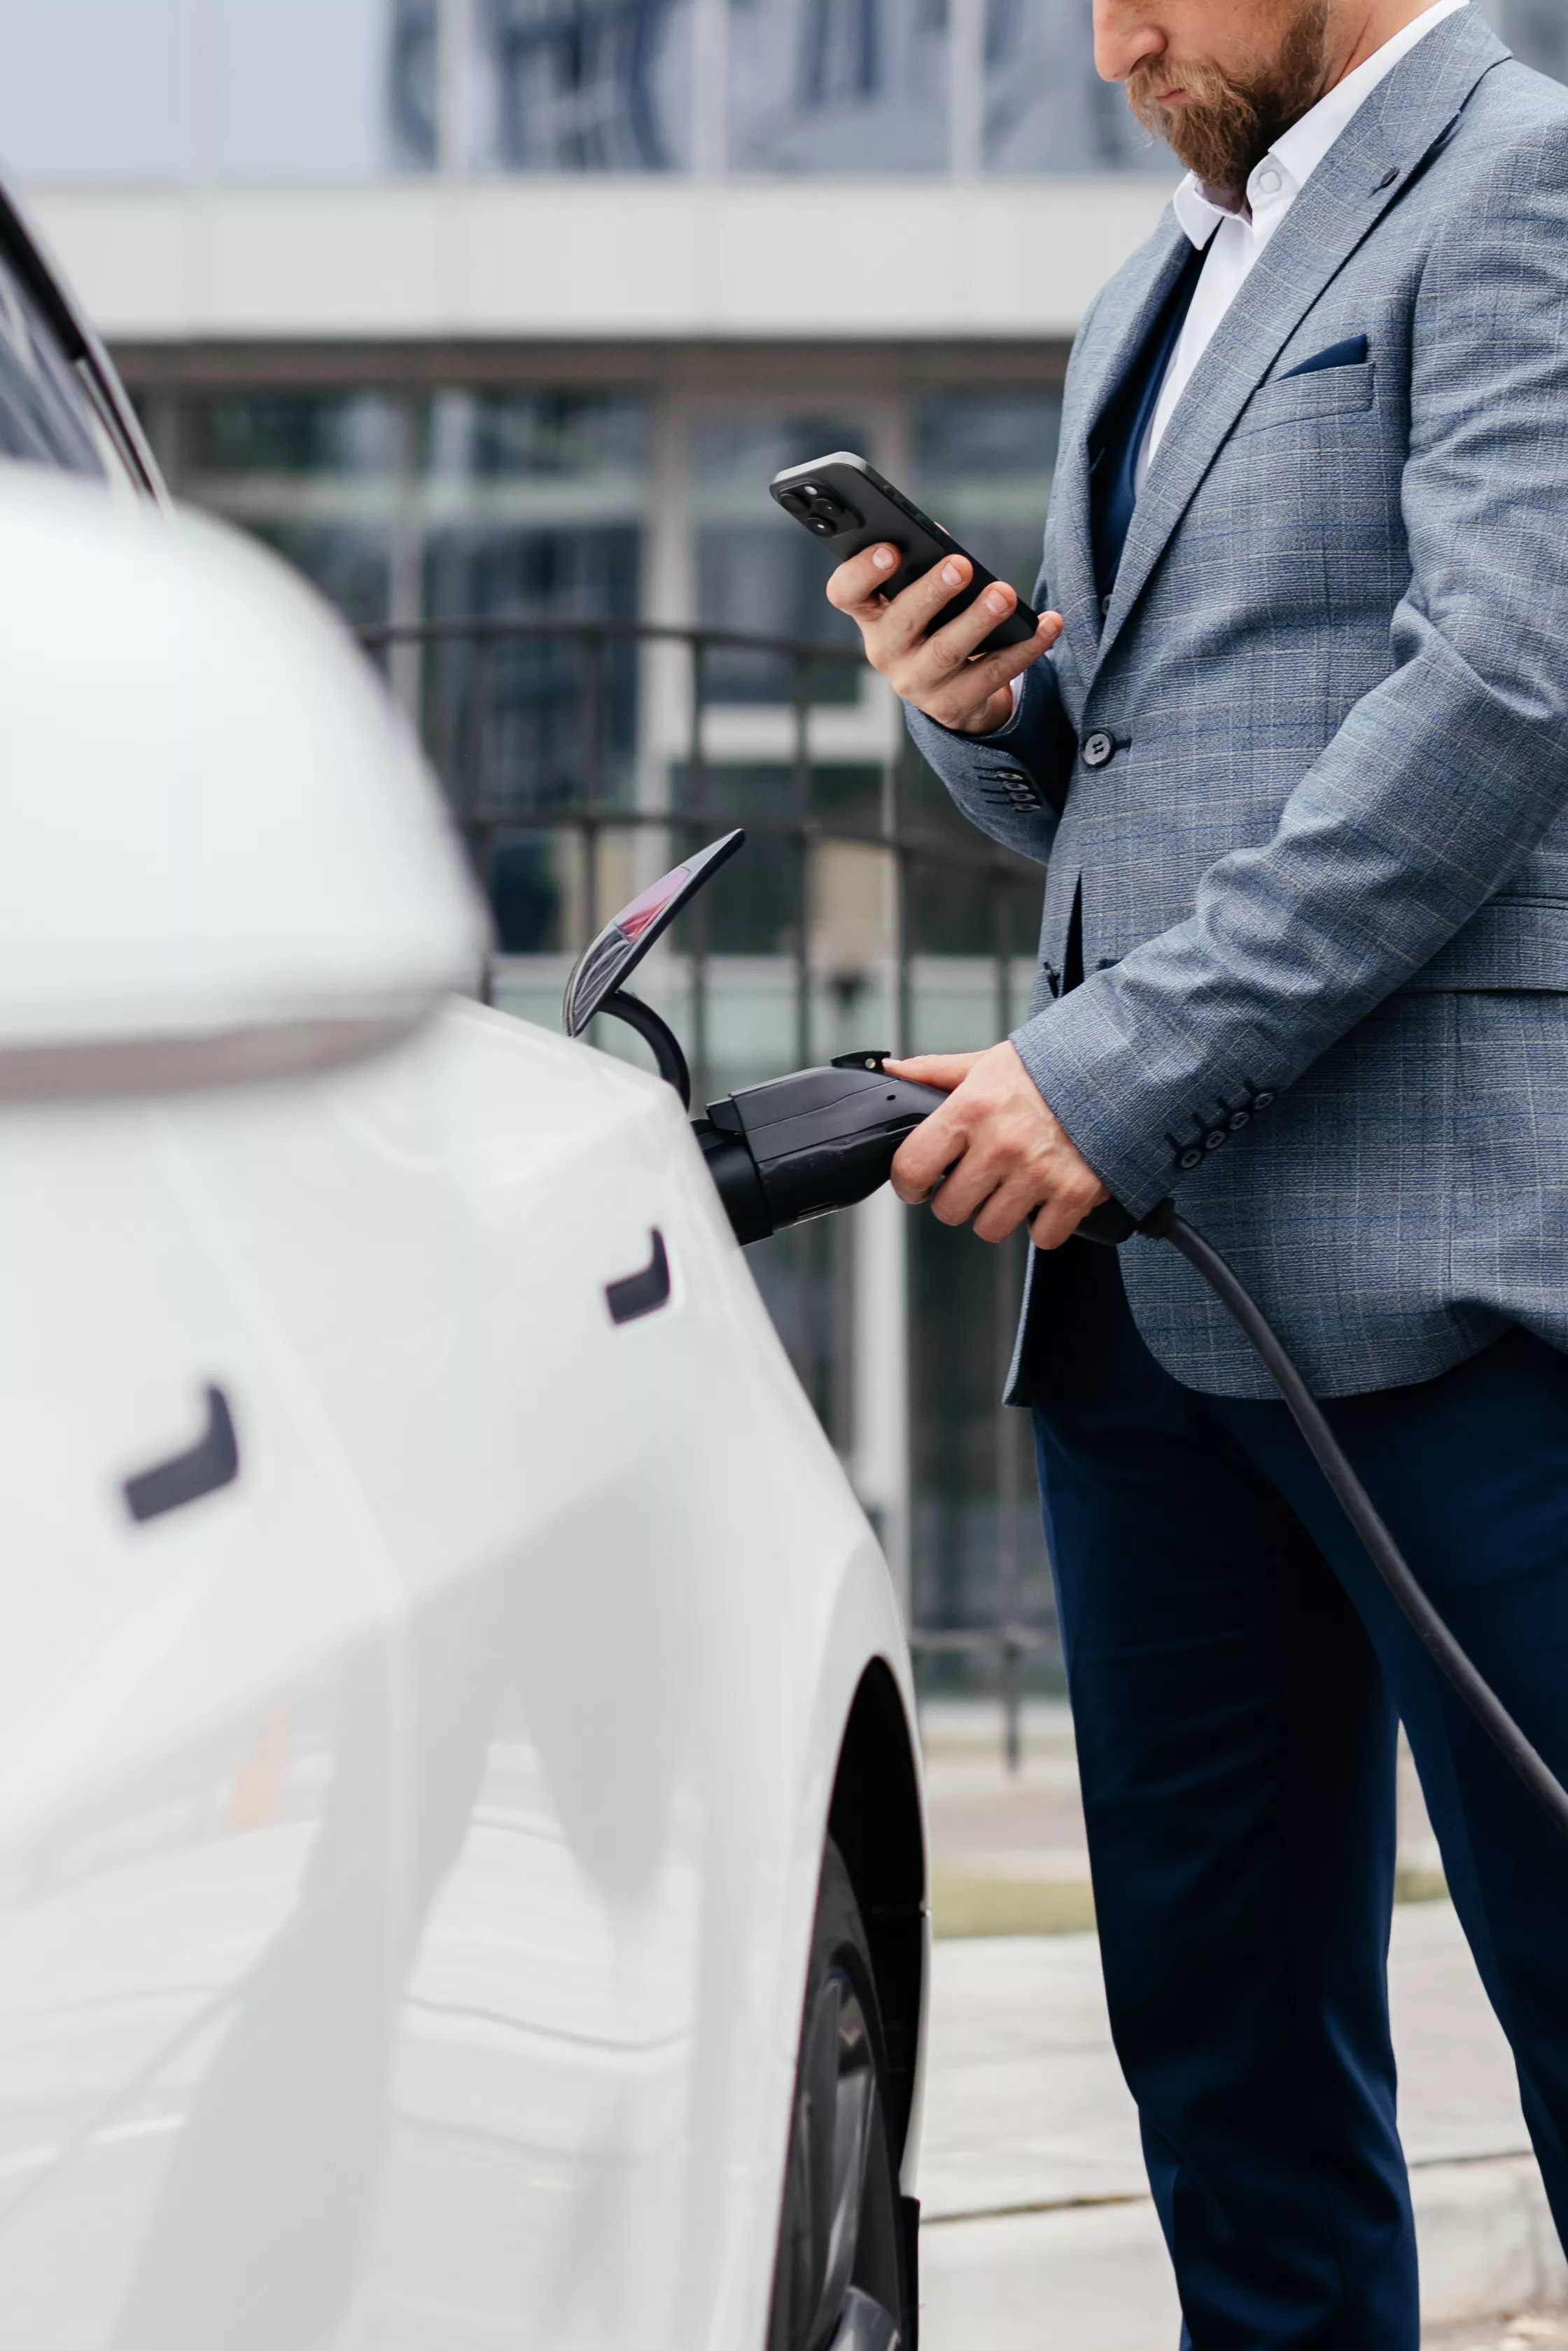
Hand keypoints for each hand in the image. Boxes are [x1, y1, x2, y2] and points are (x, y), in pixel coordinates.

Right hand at [826, 546, 1063, 735]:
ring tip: (1004, 594)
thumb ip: (922, 566)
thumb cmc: (932, 624)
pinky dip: (1024, 648)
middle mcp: (885, 652)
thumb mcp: (918, 596)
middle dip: (931, 592)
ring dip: (977, 621)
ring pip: (946, 652)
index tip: (890, 549)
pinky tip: (1048, 624)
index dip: (862, 572)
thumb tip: (941, 540)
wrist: (949, 691)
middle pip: (901, 623)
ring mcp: (917, 683)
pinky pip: (992, 674)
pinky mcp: (953, 705)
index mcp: (871, 615)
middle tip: (960, 565)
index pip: (846, 593)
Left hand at [886, 1043, 1109, 1247]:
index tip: (917, 1185)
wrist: (1119, 1069)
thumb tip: (891, 1070)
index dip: (908, 1184)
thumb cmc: (1049, 1067)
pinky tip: (1046, 1197)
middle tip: (973, 1182)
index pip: (912, 1167)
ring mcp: (1038, 1173)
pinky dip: (1044, 1224)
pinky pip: (1042, 1237)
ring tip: (1011, 1188)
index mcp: (971, 1109)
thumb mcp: (988, 1062)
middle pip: (949, 1210)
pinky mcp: (1074, 1194)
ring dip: (997, 1214)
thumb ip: (936, 1071)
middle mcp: (1001, 1145)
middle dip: (956, 1200)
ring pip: (990, 1229)